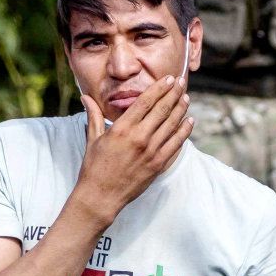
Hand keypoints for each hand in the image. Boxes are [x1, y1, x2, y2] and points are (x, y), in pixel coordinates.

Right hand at [74, 70, 192, 222]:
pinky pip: (176, 144)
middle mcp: (139, 138)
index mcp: (122, 129)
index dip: (159, 88)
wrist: (101, 197)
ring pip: (172, 125)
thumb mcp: (93, 139)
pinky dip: (184, 131)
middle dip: (174, 94)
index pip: (146, 102)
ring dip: (181, 109)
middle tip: (181, 82)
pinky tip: (189, 121)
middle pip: (162, 109)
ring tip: (186, 98)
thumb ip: (93, 115)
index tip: (168, 79)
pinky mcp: (158, 165)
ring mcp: (151, 152)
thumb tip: (85, 97)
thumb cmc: (94, 168)